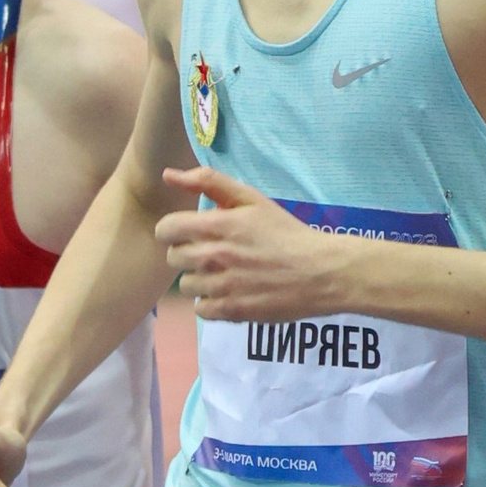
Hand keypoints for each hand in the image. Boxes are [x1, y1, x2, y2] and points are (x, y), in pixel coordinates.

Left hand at [156, 167, 341, 322]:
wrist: (320, 271)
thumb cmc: (285, 232)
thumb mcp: (251, 198)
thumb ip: (209, 182)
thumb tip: (168, 175)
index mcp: (216, 225)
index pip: (165, 229)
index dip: (173, 230)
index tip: (189, 233)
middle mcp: (213, 256)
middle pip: (173, 258)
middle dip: (187, 253)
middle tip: (211, 252)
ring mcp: (221, 286)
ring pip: (186, 285)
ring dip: (199, 279)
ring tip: (223, 274)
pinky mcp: (231, 311)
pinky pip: (200, 309)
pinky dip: (211, 302)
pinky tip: (229, 292)